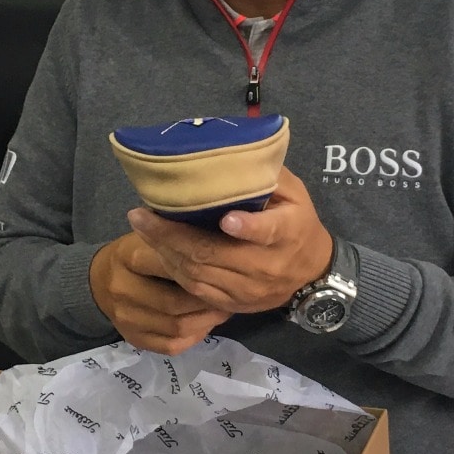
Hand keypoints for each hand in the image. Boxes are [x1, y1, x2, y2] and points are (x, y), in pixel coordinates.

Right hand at [89, 231, 230, 355]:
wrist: (98, 282)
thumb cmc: (134, 253)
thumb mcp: (149, 237)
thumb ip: (176, 238)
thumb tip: (220, 235)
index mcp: (128, 257)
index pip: (168, 265)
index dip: (200, 270)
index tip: (222, 269)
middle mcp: (123, 289)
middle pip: (174, 303)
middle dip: (207, 302)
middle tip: (228, 295)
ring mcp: (126, 318)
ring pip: (176, 328)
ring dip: (206, 321)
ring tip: (222, 310)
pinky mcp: (132, 338)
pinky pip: (171, 346)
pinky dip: (193, 337)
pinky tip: (205, 324)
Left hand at [125, 167, 333, 315]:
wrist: (312, 272)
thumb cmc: (298, 221)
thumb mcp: (294, 193)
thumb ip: (267, 174)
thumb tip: (231, 149)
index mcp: (288, 232)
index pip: (269, 232)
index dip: (247, 227)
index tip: (226, 219)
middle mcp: (268, 265)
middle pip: (215, 254)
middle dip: (173, 235)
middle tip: (140, 216)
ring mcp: (250, 290)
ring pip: (200, 274)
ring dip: (166, 251)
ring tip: (141, 228)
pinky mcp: (236, 305)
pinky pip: (197, 291)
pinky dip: (174, 270)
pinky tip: (158, 250)